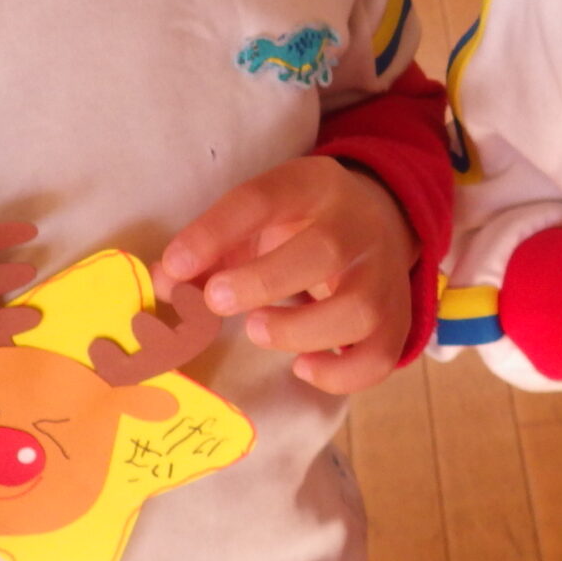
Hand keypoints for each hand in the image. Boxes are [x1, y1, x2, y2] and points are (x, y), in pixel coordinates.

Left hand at [161, 155, 416, 395]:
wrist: (378, 219)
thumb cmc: (298, 225)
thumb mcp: (257, 219)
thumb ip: (210, 250)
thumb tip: (164, 285)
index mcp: (312, 187)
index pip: (264, 198)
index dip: (217, 231)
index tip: (176, 265)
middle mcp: (356, 226)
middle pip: (325, 250)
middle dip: (264, 281)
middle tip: (216, 300)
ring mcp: (383, 274)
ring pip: (361, 309)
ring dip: (302, 329)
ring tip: (258, 330)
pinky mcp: (397, 317)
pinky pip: (382, 355)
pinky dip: (342, 374)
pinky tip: (303, 368)